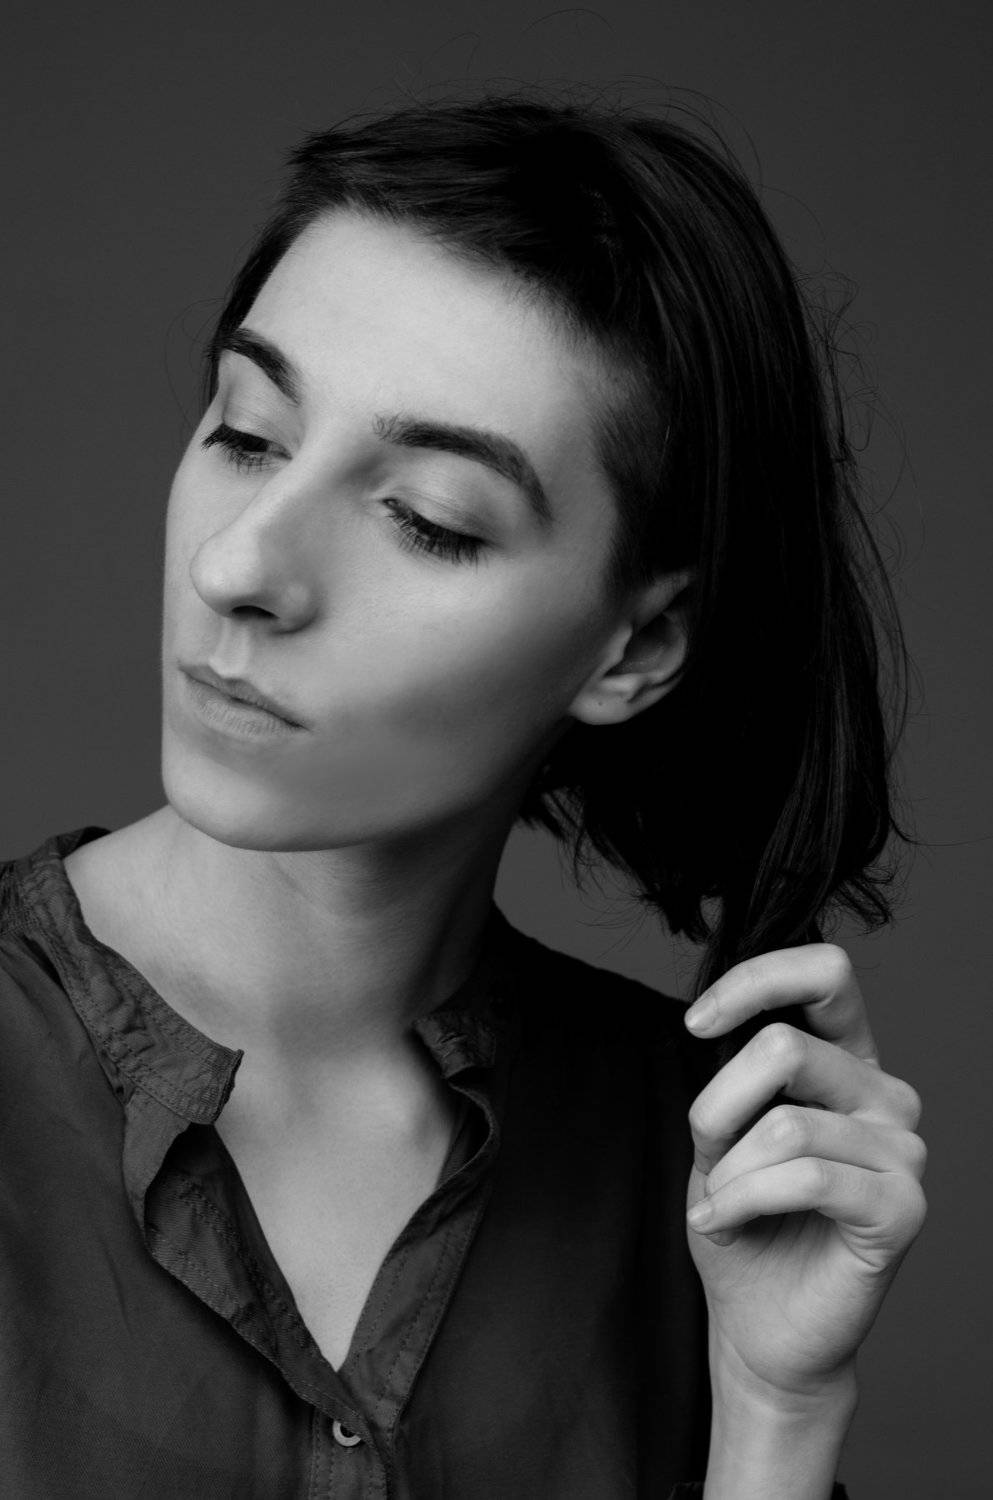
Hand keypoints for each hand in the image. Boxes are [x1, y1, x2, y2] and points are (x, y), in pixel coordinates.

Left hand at [682, 944, 927, 1408]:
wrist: (760, 1327)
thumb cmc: (743, 1224)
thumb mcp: (720, 1136)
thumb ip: (735, 1081)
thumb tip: (718, 1022)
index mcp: (847, 1062)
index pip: (826, 973)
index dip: (756, 981)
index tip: (696, 1022)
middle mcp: (885, 1095)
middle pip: (786, 1047)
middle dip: (718, 1108)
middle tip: (706, 1162)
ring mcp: (903, 1151)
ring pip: (785, 1124)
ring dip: (728, 1173)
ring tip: (720, 1206)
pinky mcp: (903, 1207)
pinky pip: (806, 1176)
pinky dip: (743, 1199)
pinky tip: (722, 1223)